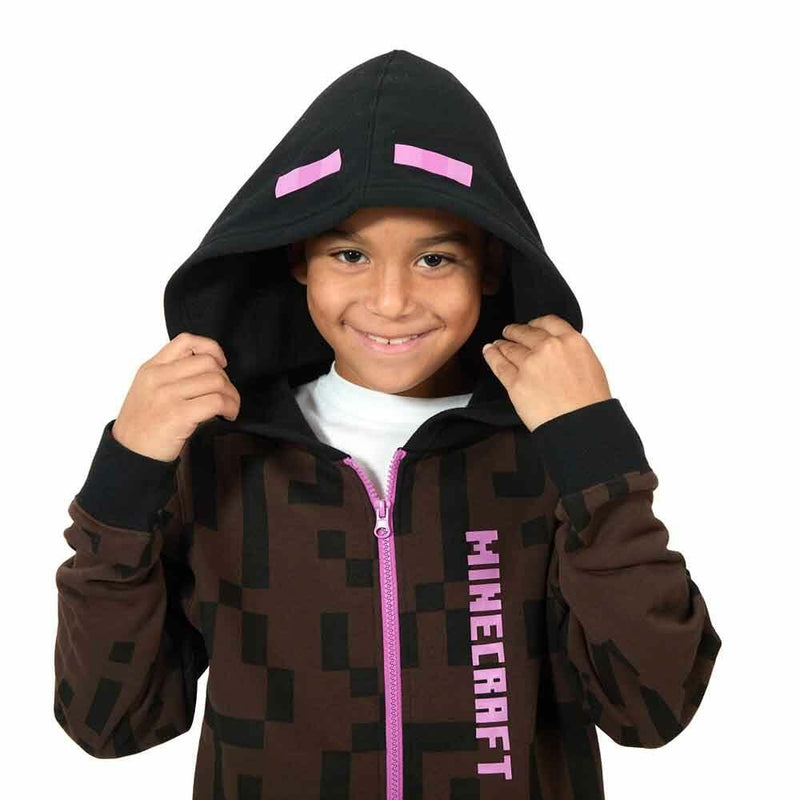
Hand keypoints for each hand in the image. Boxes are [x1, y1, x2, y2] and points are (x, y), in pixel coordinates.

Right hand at [111, 332, 240, 461]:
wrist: (130, 454)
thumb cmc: (142, 425)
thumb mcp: (147, 389)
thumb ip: (171, 374)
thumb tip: (210, 369)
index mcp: (151, 368)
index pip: (185, 341)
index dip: (211, 348)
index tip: (221, 363)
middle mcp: (158, 377)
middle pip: (208, 363)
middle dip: (225, 378)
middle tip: (226, 395)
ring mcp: (167, 395)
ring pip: (216, 381)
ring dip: (231, 395)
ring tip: (230, 408)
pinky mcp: (179, 415)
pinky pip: (217, 402)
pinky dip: (230, 408)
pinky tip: (228, 416)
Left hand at [482, 314, 611, 432]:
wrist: (580, 425)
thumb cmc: (589, 404)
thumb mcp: (590, 366)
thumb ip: (571, 354)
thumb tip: (561, 354)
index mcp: (571, 341)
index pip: (549, 322)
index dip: (536, 322)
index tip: (531, 324)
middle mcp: (549, 348)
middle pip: (526, 333)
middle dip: (516, 331)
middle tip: (510, 332)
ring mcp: (530, 364)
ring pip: (510, 348)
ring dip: (502, 344)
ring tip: (497, 344)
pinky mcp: (516, 382)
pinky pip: (499, 365)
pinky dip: (492, 356)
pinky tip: (489, 352)